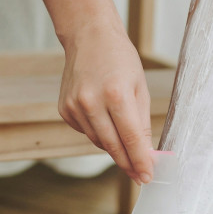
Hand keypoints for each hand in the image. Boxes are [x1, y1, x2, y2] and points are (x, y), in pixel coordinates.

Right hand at [58, 21, 153, 183]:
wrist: (88, 37)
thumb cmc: (120, 59)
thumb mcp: (139, 87)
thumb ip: (142, 122)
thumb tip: (146, 153)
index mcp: (116, 94)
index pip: (131, 138)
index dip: (140, 161)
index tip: (148, 177)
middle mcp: (91, 102)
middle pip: (112, 146)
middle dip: (128, 164)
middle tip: (140, 176)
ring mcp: (74, 107)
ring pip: (98, 142)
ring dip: (114, 147)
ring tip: (125, 142)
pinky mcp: (64, 109)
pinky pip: (86, 132)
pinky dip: (98, 132)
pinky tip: (103, 118)